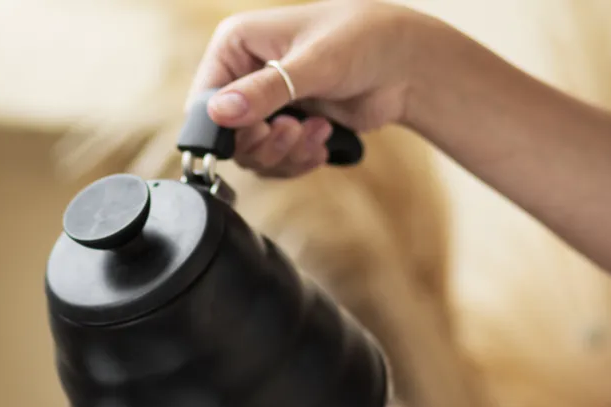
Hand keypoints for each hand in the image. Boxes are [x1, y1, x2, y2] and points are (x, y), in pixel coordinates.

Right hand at [191, 0, 427, 176]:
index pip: (205, 99)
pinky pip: (274, 162)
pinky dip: (298, 159)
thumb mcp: (313, 64)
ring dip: (286, 152)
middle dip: (264, 143)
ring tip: (317, 131)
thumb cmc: (363, 41)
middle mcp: (243, 75)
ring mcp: (264, 104)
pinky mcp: (284, 127)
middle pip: (226, 135)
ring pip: (251, 154)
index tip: (261, 130)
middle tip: (294, 131)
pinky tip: (322, 140)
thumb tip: (221, 112)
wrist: (405, 62)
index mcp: (236, 45)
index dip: (227, 126)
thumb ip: (266, 91)